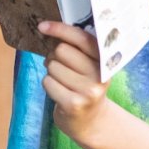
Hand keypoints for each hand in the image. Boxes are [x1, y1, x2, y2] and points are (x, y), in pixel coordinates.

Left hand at [39, 20, 112, 142]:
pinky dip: (49, 85)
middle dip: (54, 56)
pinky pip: (48, 82)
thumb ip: (78, 48)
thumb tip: (48, 29)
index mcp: (105, 60)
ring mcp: (88, 90)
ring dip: (52, 73)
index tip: (42, 26)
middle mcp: (100, 74)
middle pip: (62, 50)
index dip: (60, 29)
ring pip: (53, 67)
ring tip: (63, 81)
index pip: (81, 38)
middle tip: (61, 66)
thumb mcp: (90, 66)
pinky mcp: (74, 104)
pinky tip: (60, 92)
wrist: (91, 122)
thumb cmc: (84, 86)